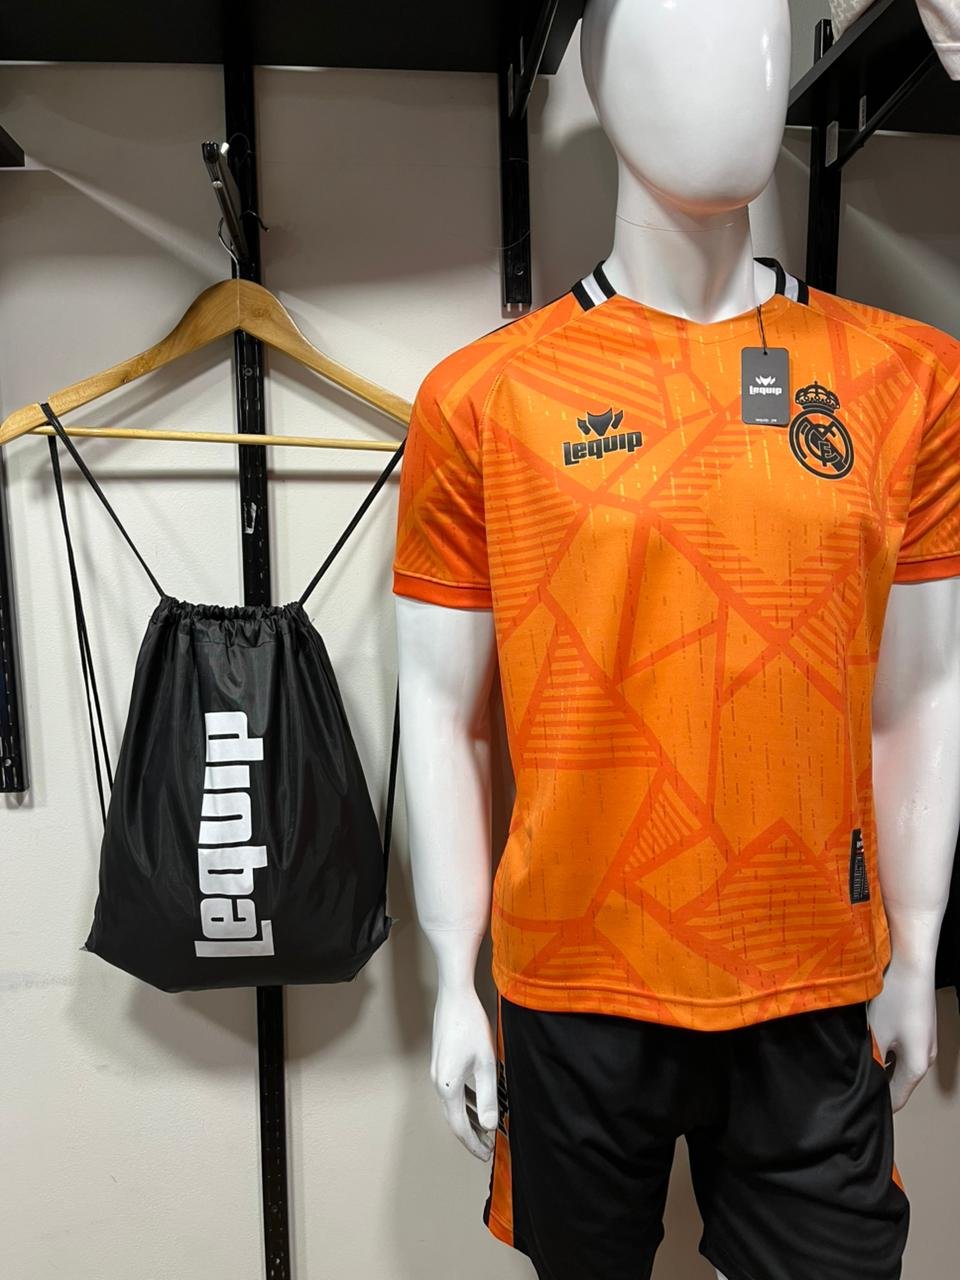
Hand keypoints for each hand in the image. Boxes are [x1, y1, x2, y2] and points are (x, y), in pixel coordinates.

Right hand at [430, 984, 498, 1158]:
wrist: (454, 996)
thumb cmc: (470, 1025)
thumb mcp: (485, 1063)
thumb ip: (487, 1096)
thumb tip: (488, 1125)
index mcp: (447, 1086)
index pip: (459, 1125)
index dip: (473, 1143)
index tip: (485, 1154)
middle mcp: (438, 1081)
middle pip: (454, 1117)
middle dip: (470, 1135)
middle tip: (487, 1147)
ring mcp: (438, 1071)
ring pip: (453, 1104)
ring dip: (468, 1118)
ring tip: (484, 1129)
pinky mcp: (442, 1062)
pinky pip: (452, 1090)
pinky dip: (465, 1102)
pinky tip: (477, 1102)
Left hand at [868, 952, 937, 1111]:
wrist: (912, 963)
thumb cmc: (896, 997)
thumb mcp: (874, 1034)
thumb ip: (868, 1061)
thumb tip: (858, 1079)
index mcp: (917, 1067)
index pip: (895, 1099)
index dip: (875, 1102)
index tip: (856, 1103)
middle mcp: (926, 1057)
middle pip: (897, 1080)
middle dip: (874, 1079)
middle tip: (850, 1077)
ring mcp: (924, 1040)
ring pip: (897, 1061)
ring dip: (878, 1060)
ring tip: (856, 1053)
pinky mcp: (918, 1026)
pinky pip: (900, 1044)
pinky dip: (885, 1044)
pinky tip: (868, 1033)